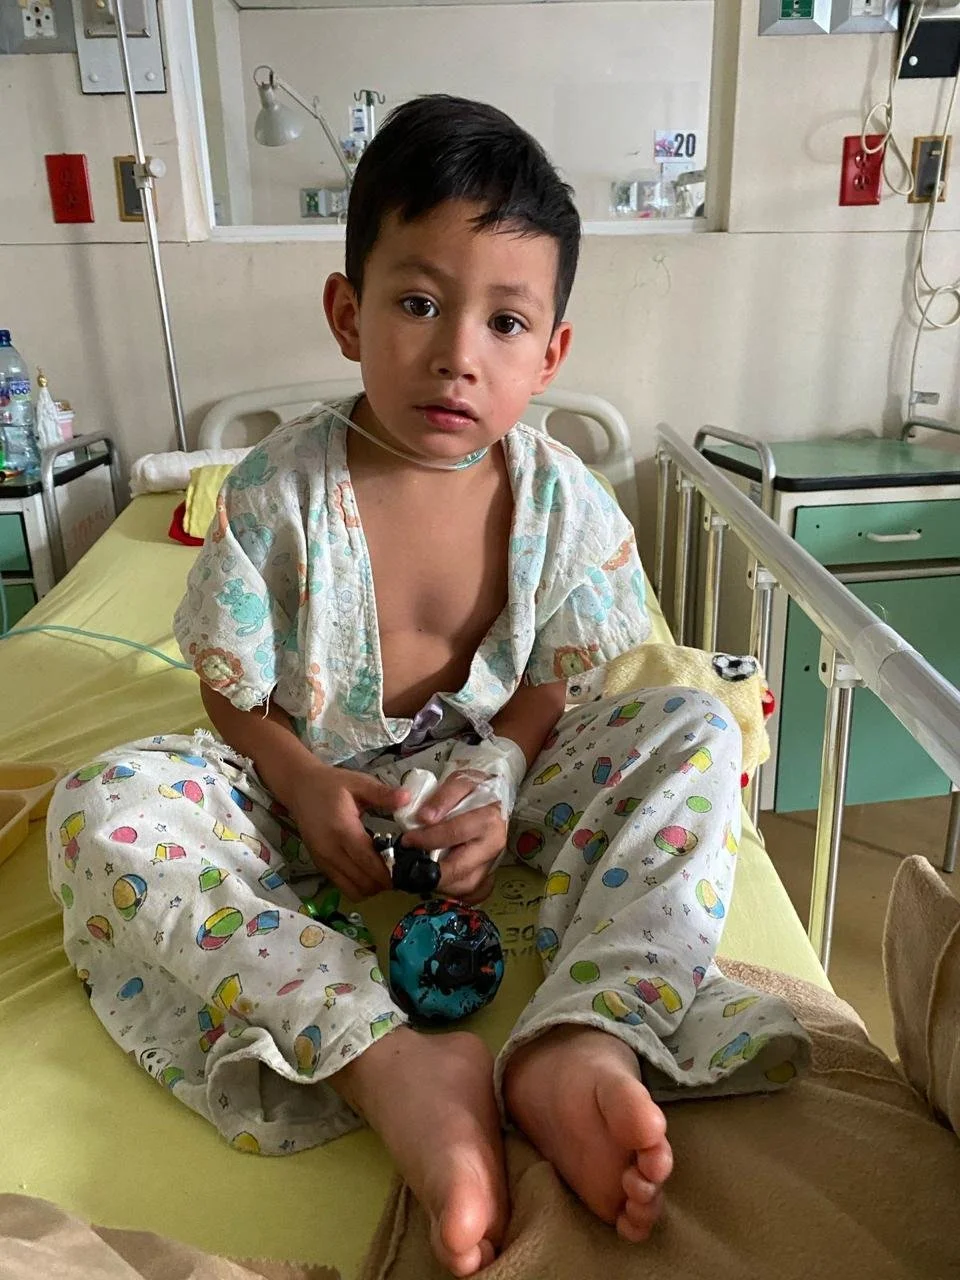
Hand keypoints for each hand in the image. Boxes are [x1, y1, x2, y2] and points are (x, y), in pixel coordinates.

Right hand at [286, 761, 408, 900]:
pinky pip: (342, 886)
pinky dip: (358, 885)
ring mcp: (323, 861)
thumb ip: (382, 793)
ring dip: (371, 887)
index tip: (405, 870)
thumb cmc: (331, 785)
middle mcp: (331, 850)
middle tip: (399, 870)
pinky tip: (368, 871)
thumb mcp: (359, 782)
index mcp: (343, 830)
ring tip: (384, 872)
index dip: (388, 871)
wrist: (300, 788)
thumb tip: (407, 799)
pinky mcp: (320, 865)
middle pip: (362, 882)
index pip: (368, 862)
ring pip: (352, 890)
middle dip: (383, 882)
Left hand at [403, 772, 507, 903]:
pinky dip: (447, 886)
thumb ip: (443, 797)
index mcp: (489, 821)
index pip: (455, 833)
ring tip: (418, 869)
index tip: (408, 839)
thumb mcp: (460, 781)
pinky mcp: (485, 874)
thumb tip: (425, 818)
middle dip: (430, 870)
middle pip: (459, 868)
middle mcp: (493, 846)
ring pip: (463, 886)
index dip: (428, 838)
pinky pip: (465, 889)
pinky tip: (432, 875)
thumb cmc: (475, 791)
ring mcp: (491, 863)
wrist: (493, 799)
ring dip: (437, 882)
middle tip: (409, 863)